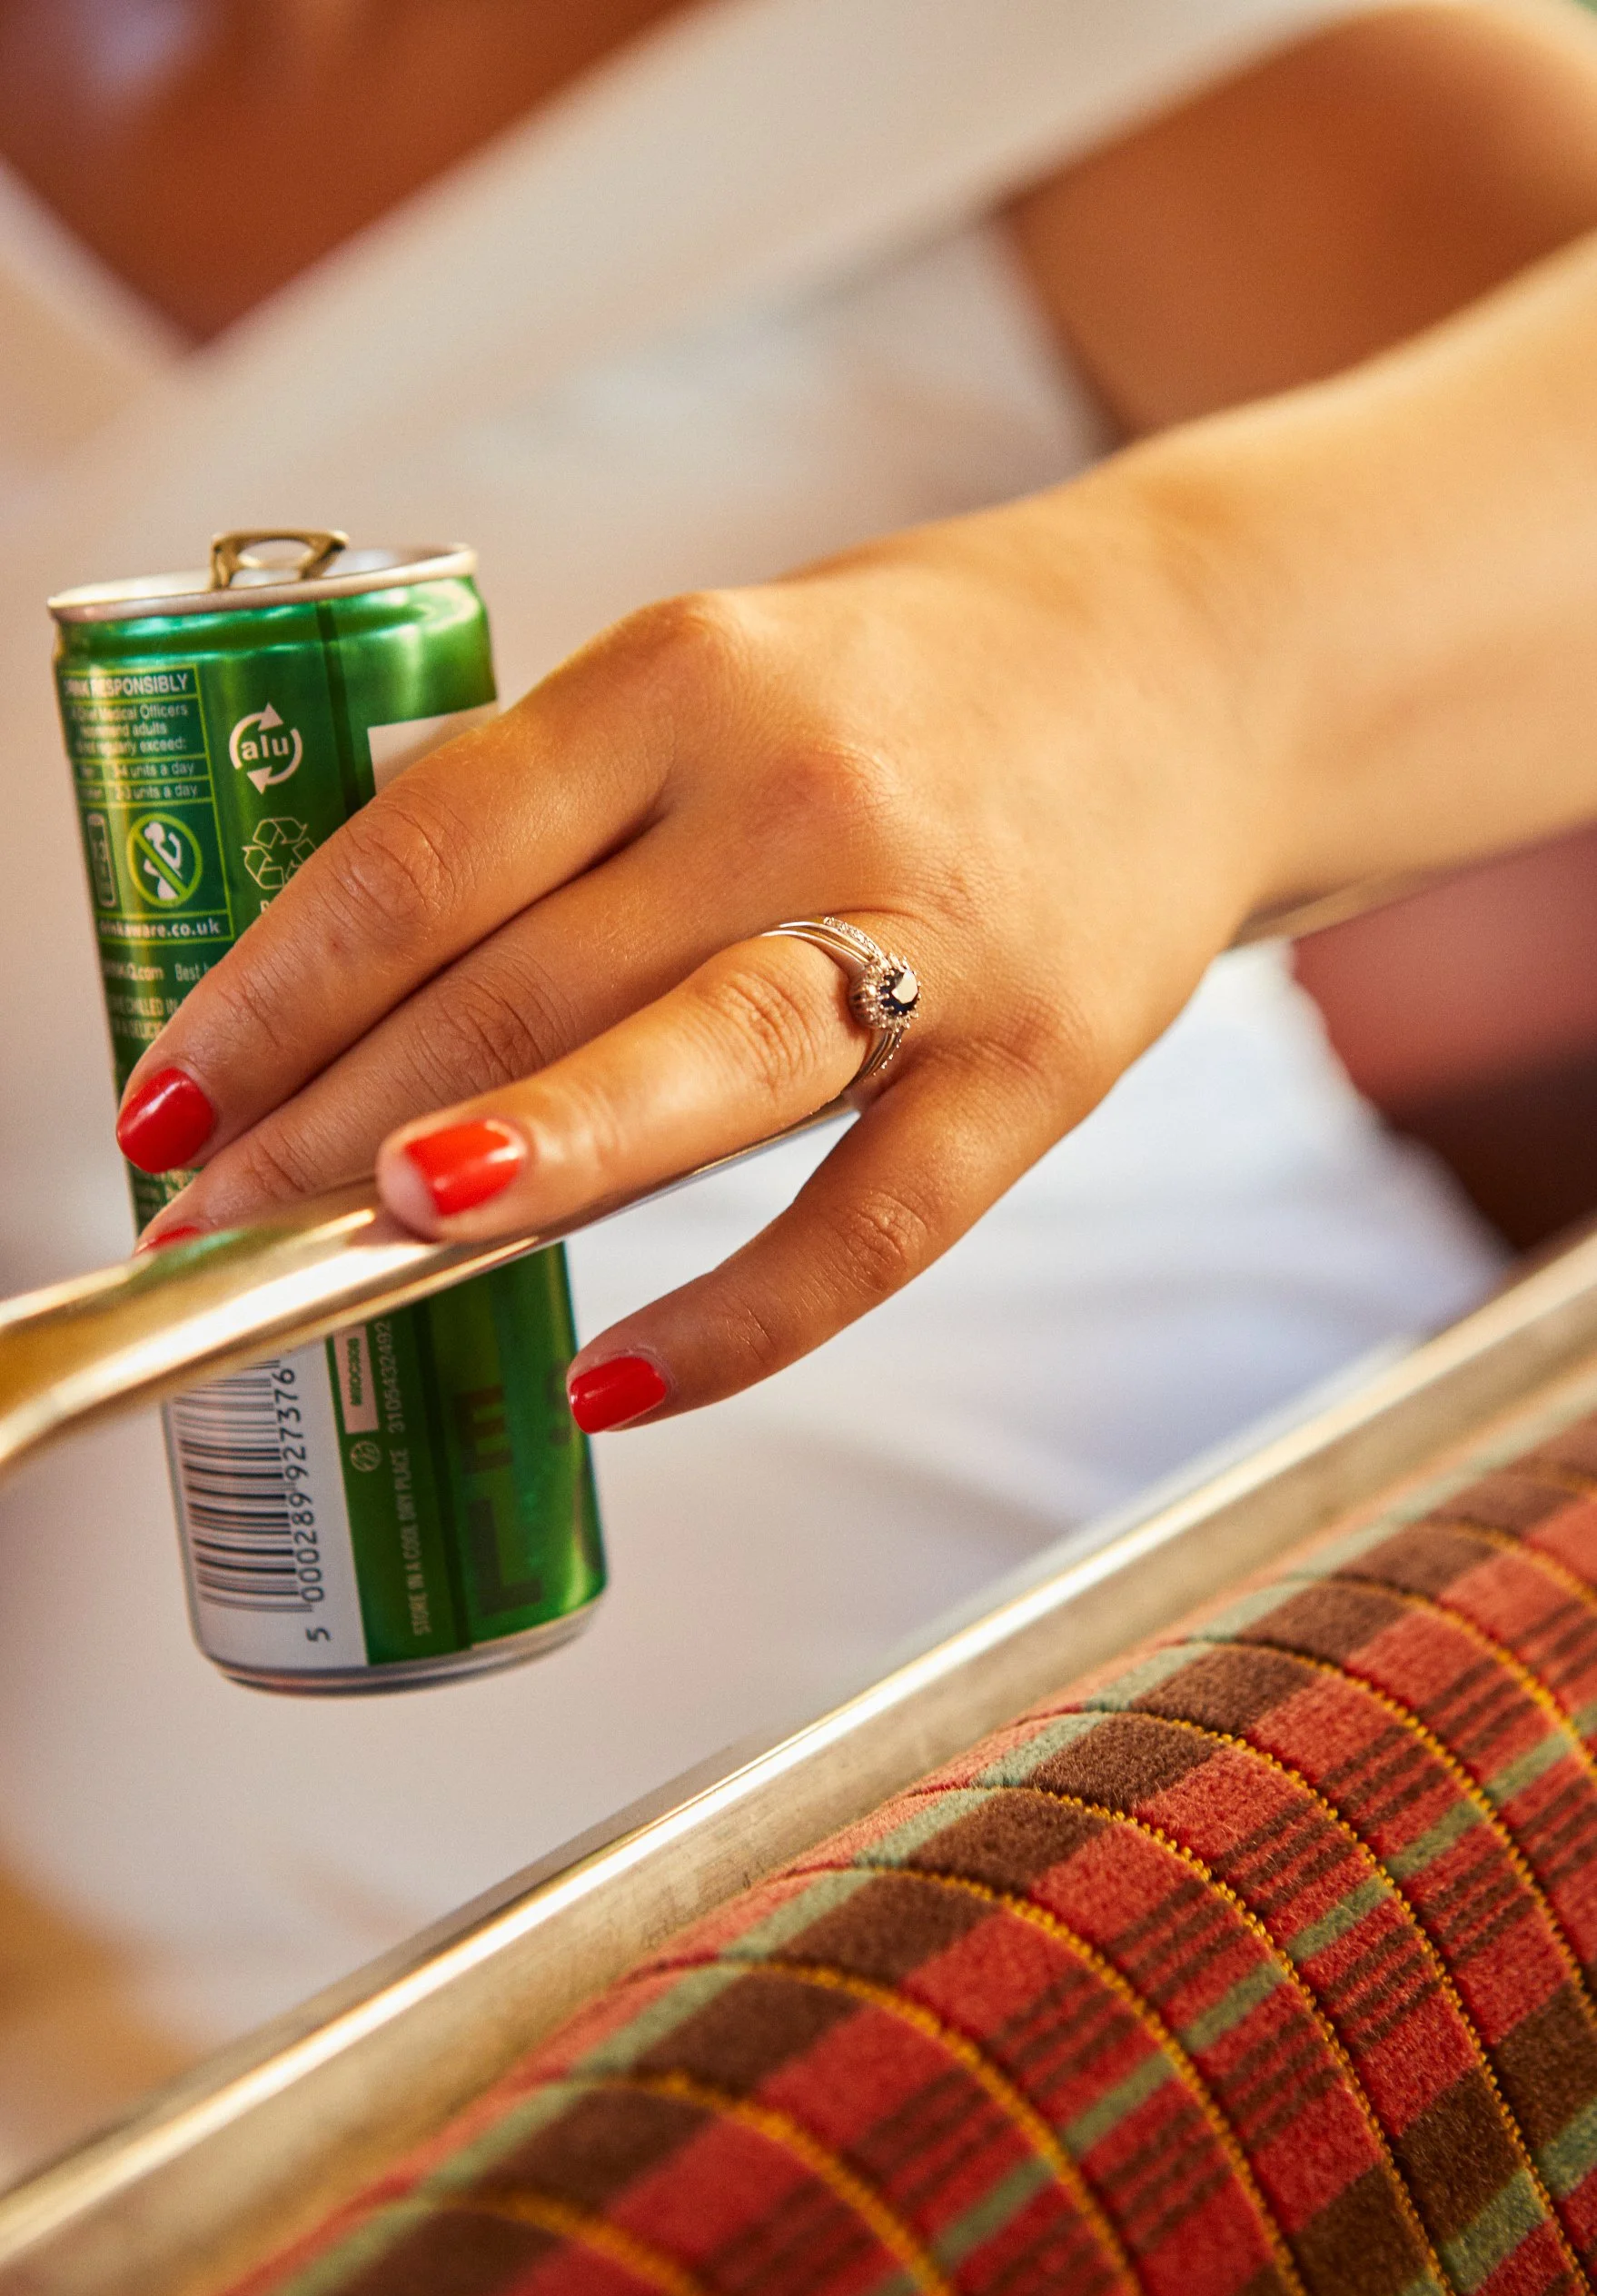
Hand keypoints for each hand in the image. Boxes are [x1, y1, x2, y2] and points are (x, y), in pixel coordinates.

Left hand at [122, 468, 1285, 1427]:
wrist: (1199, 671)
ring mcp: (932, 932)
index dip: (276, 984)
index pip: (430, 846)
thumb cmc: (915, 688)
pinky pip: (872, 1221)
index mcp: (683, 676)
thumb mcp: (718, 674)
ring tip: (377, 1241)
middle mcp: (798, 788)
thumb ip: (560, 813)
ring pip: (698, 1065)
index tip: (165, 1095)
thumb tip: (354, 1000)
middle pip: (529, 970)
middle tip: (211, 1221)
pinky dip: (741, 1317)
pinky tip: (616, 1382)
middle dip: (337, 1114)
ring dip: (522, 1161)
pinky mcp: (1037, 1064)